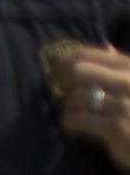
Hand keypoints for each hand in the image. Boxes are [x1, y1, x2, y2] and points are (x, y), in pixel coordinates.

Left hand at [54, 46, 129, 173]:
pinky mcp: (116, 128)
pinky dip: (69, 121)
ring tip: (75, 113)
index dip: (62, 63)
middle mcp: (129, 82)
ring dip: (68, 106)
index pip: (86, 54)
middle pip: (78, 71)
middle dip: (63, 82)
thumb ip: (121, 66)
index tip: (53, 75)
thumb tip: (107, 45)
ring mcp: (124, 105)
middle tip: (62, 94)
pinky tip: (74, 126)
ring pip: (76, 96)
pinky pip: (77, 118)